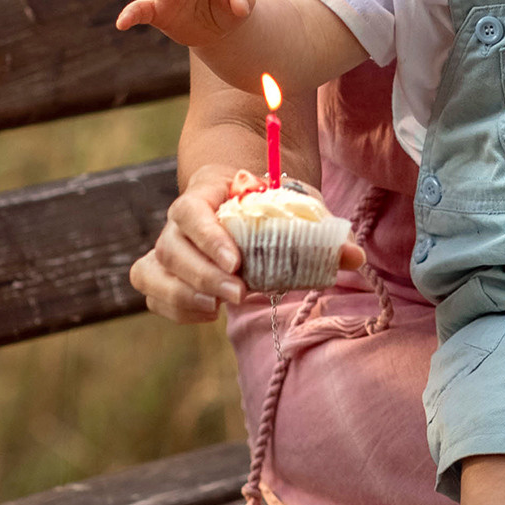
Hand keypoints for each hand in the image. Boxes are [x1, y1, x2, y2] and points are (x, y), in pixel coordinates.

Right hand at [129, 168, 365, 325]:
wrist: (248, 197)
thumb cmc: (273, 202)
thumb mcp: (299, 206)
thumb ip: (321, 230)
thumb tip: (353, 256)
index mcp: (207, 191)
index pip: (190, 210)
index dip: (208, 237)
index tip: (236, 262)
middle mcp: (179, 220)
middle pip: (170, 247)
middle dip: (203, 276)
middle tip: (240, 294)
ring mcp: (169, 247)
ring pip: (151, 271)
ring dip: (181, 296)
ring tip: (217, 310)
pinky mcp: (166, 272)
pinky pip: (152, 291)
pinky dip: (174, 308)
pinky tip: (208, 313)